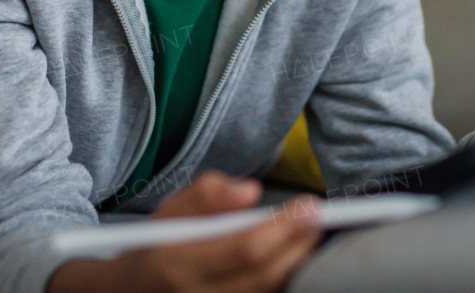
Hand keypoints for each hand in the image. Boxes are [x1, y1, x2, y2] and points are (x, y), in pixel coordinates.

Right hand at [48, 170, 322, 292]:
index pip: (244, 249)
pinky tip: (290, 260)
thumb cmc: (157, 246)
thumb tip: (250, 191)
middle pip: (263, 276)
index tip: (308, 205)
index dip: (283, 227)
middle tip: (317, 217)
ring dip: (295, 264)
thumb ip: (207, 193)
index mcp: (176, 264)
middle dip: (297, 244)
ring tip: (308, 236)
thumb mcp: (171, 210)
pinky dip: (282, 282)